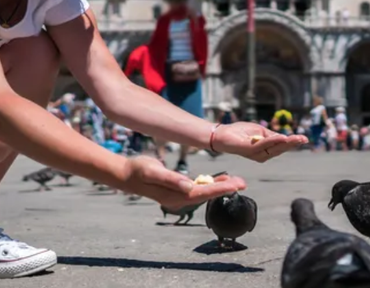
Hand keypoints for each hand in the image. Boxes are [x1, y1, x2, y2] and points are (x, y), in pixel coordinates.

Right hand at [120, 156, 245, 210]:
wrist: (127, 174)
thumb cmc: (139, 171)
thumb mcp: (154, 171)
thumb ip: (171, 179)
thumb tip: (189, 187)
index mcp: (175, 196)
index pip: (202, 193)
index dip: (220, 189)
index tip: (236, 185)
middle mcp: (179, 199)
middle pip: (207, 194)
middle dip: (225, 189)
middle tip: (243, 183)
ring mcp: (178, 195)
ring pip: (204, 192)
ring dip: (219, 186)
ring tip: (236, 181)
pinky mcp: (178, 190)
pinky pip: (198, 189)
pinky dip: (209, 184)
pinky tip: (218, 179)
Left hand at [212, 122, 307, 161]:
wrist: (222, 134)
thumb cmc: (239, 132)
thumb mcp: (259, 131)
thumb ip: (270, 135)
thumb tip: (283, 137)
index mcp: (265, 150)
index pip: (281, 146)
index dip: (292, 142)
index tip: (304, 138)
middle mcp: (262, 155)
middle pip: (280, 149)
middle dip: (292, 143)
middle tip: (304, 139)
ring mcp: (256, 154)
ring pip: (274, 148)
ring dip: (286, 143)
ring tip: (296, 138)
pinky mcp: (249, 151)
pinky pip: (263, 145)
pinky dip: (273, 141)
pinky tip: (282, 138)